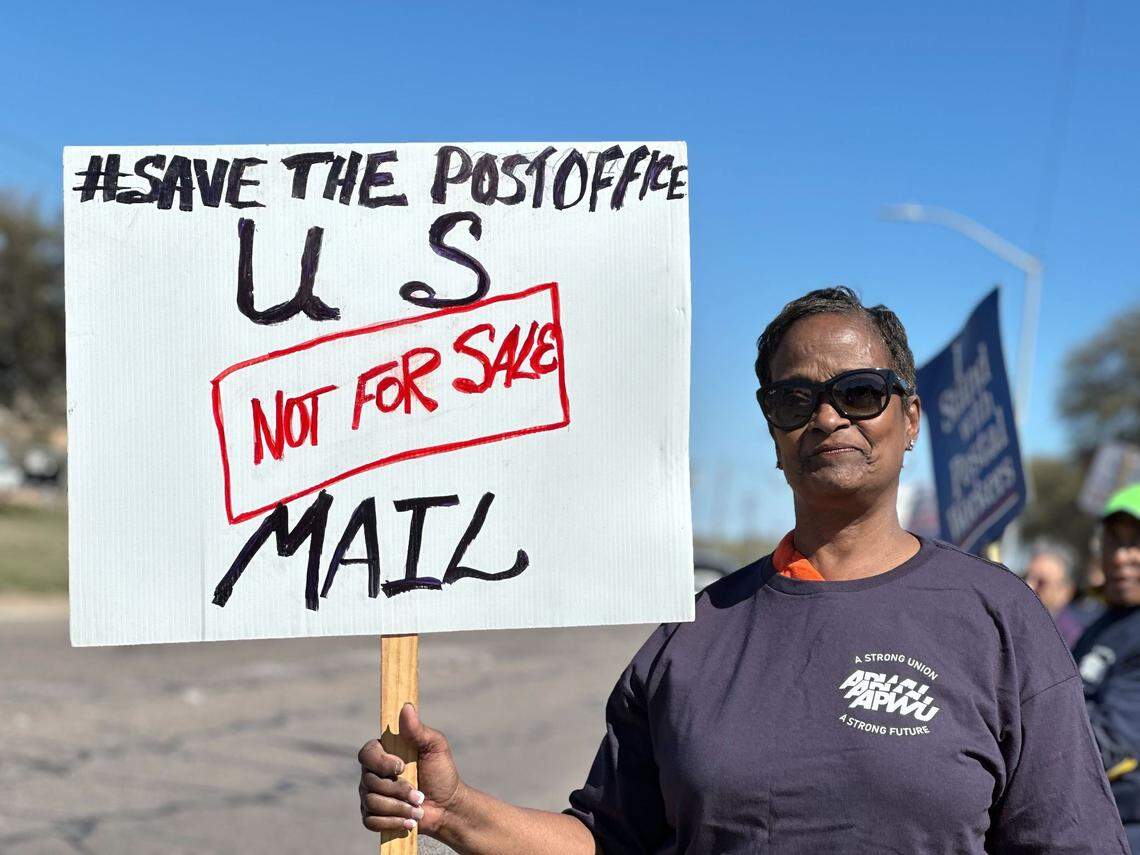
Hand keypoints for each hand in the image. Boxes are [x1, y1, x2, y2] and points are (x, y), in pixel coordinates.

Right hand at [359, 703, 464, 837]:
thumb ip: (418, 730)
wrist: (447, 806)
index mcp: (384, 753)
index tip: (401, 767)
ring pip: (371, 802)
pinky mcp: (373, 816)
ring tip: (418, 809)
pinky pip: (370, 821)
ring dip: (399, 808)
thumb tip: (406, 707)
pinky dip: (392, 823)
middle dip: (398, 791)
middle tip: (419, 795)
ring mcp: (370, 794)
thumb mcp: (435, 747)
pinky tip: (409, 822)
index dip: (381, 762)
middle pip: (369, 781)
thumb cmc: (441, 773)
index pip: (366, 753)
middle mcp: (372, 772)